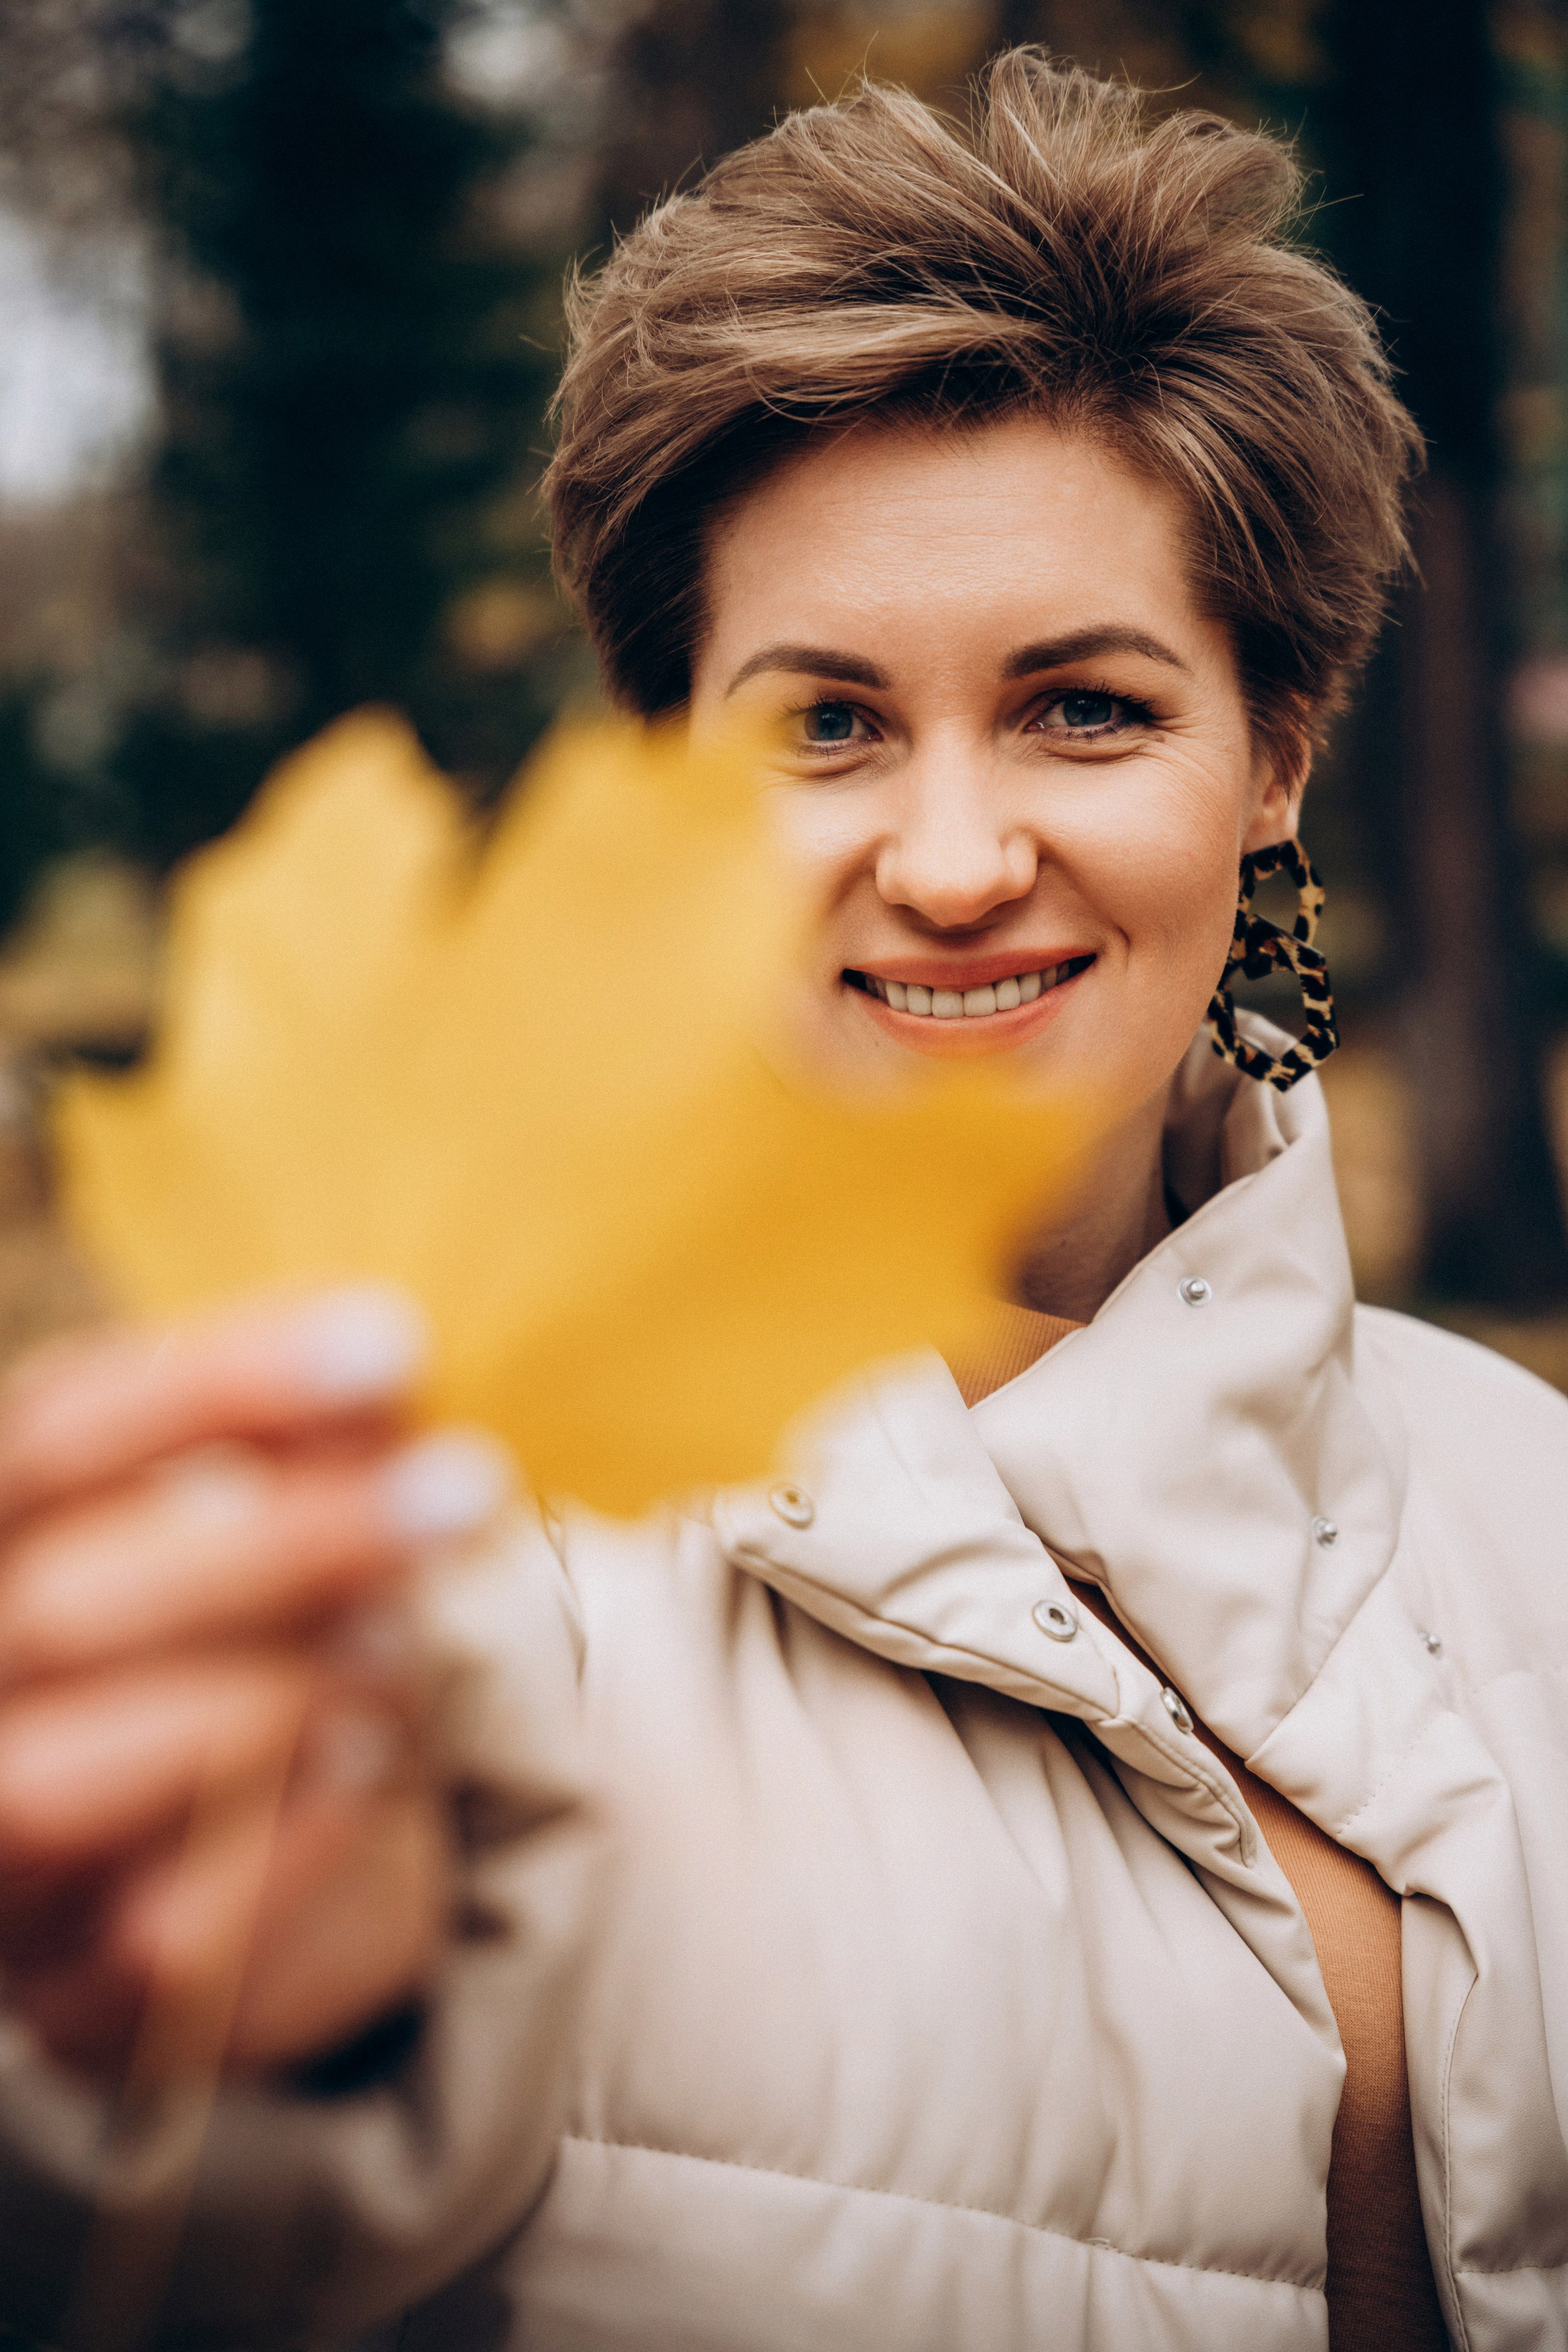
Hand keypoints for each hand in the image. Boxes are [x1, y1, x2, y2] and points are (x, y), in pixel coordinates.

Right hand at [0, 1290, 508, 2077]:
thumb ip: (297, 1449)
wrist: (232, 1847)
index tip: (391, 1340)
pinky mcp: (65, 1995)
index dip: (207, 1387)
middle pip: (56, 1609)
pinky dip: (278, 1843)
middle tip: (464, 1484)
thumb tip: (382, 1365)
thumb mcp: (261, 1522)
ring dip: (260, 1698)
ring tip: (402, 1643)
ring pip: (55, 1787)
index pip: (44, 1441)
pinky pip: (148, 1939)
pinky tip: (373, 1757)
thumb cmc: (237, 1632)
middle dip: (276, 1543)